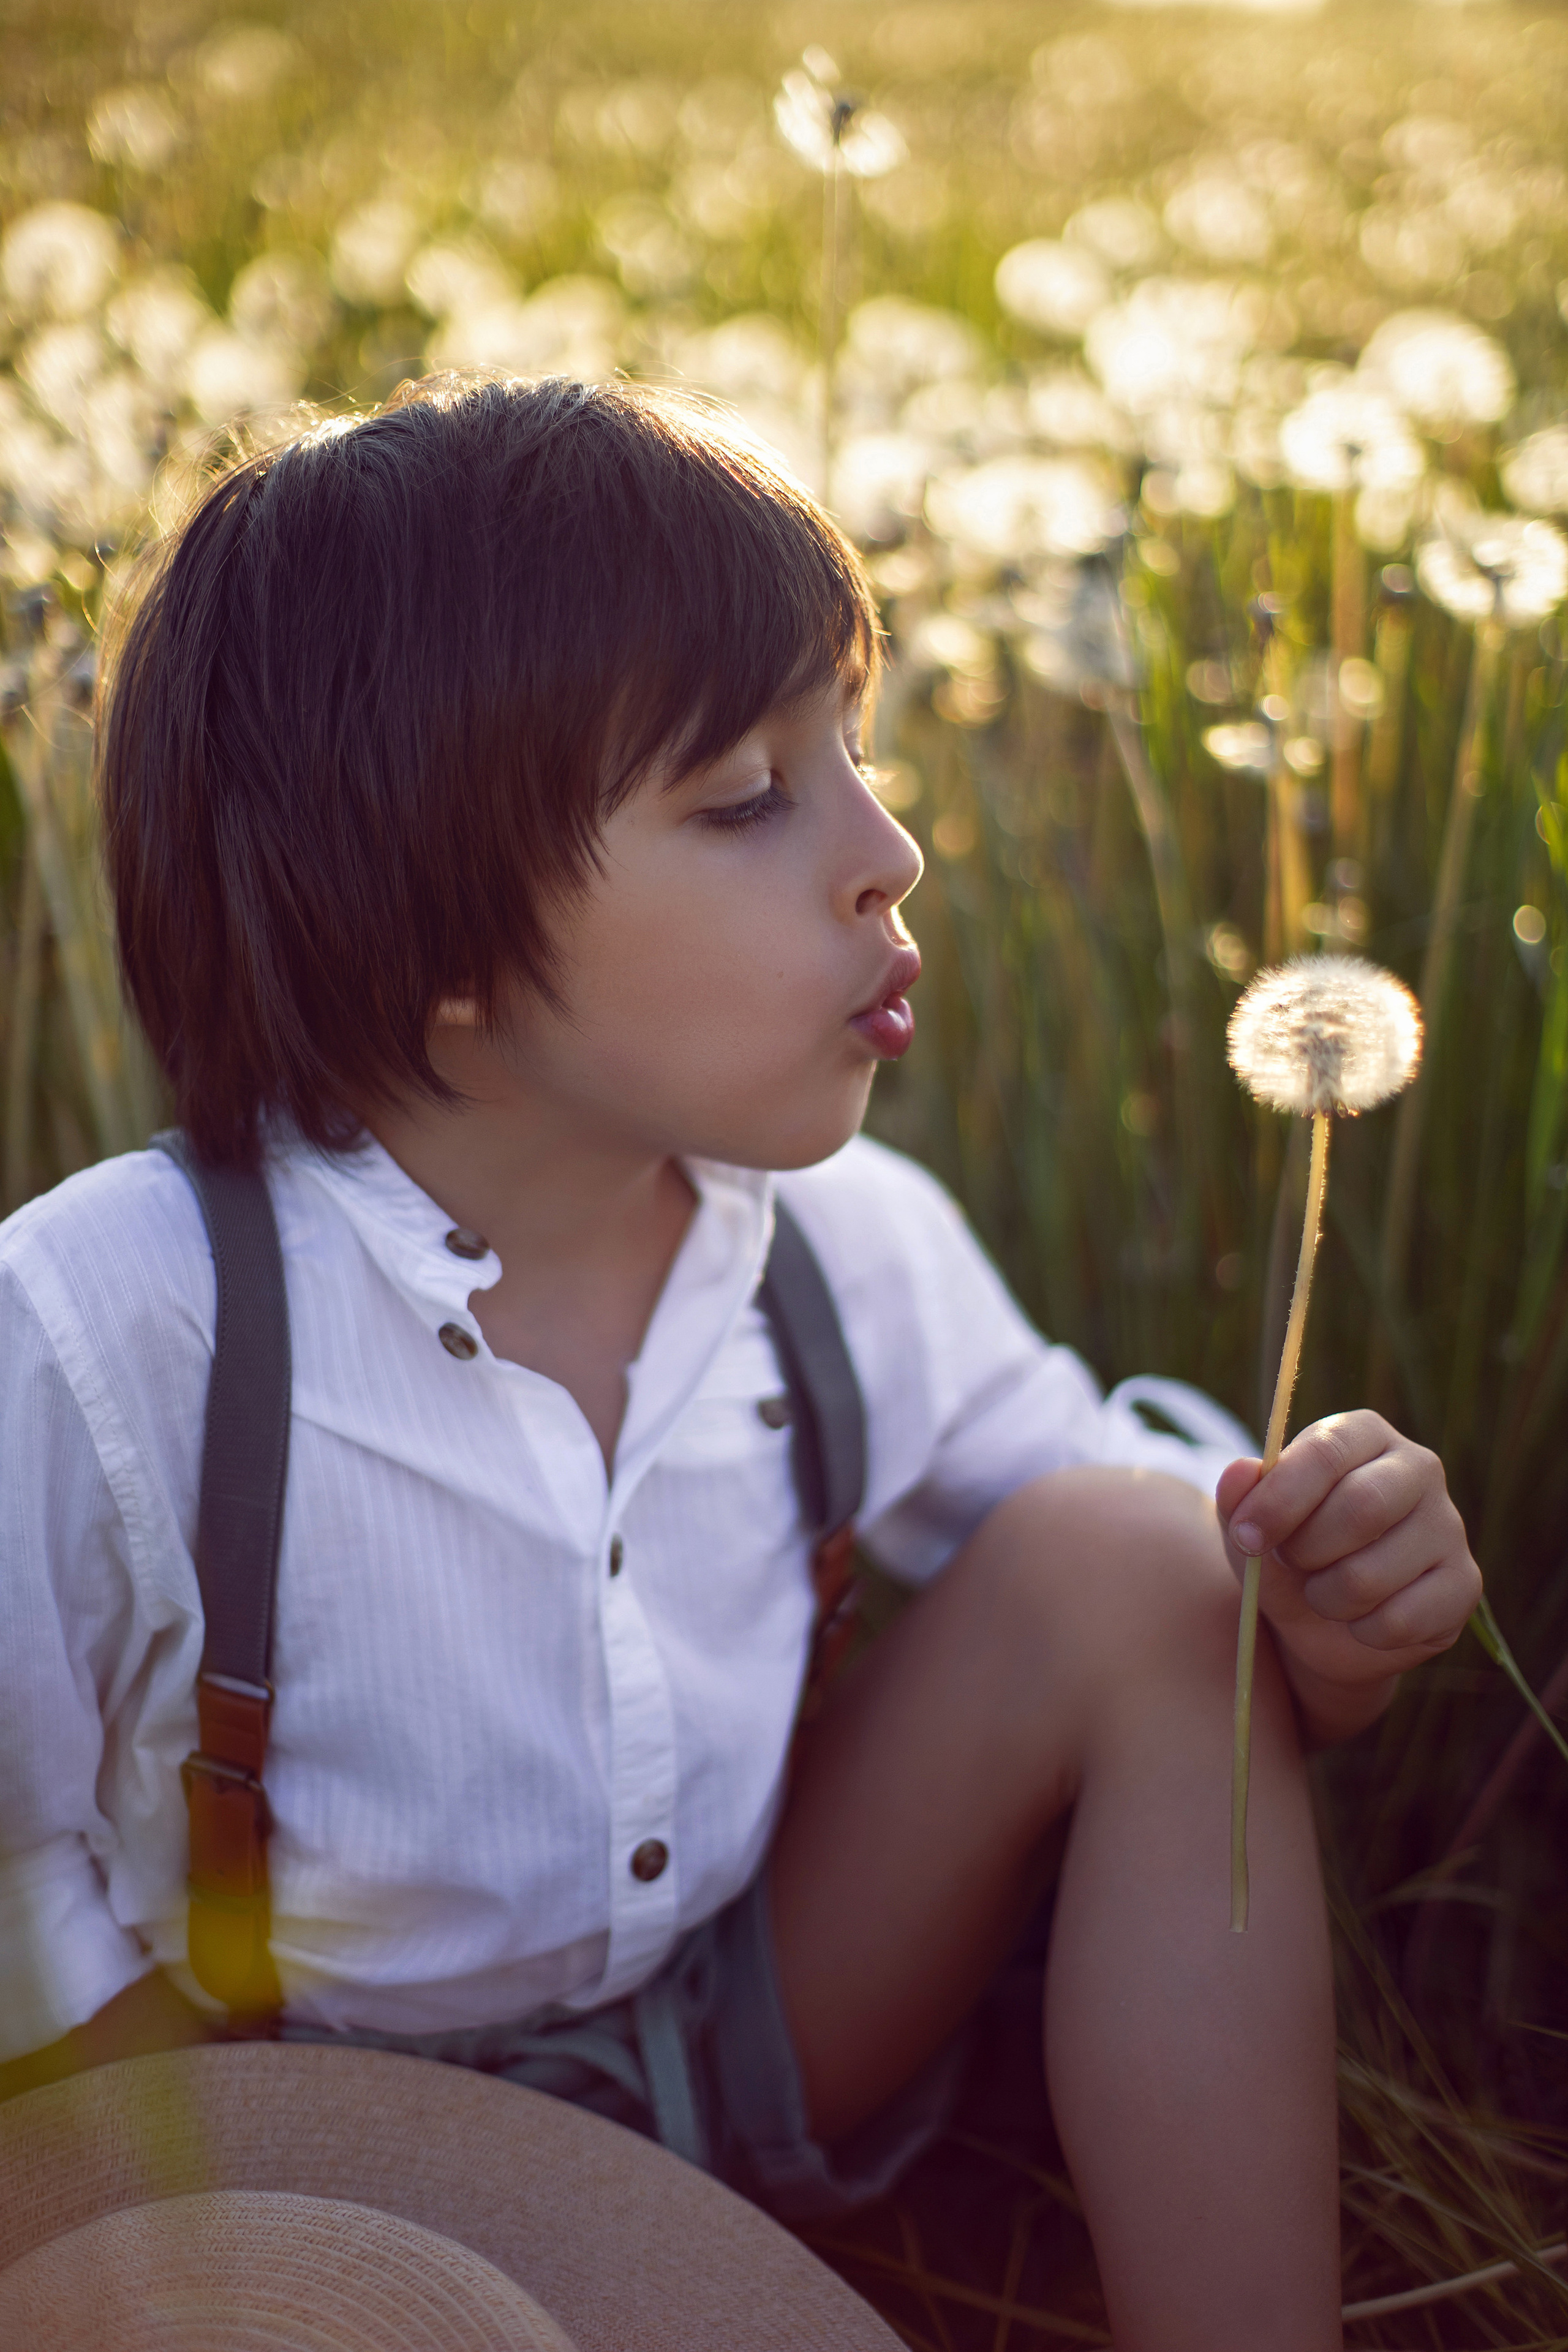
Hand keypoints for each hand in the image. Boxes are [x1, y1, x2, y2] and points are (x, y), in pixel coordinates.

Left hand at [1216, 1412, 1481, 1735]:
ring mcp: (1449, 1526)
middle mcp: (1418, 1468)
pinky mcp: (1465, 1584)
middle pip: (1361, 1508)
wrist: (1323, 1626)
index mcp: (1363, 1434)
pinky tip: (1360, 1620)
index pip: (1327, 1451)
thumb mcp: (1250, 1529)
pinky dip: (1362, 1630)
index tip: (1245, 1536)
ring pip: (1372, 1574)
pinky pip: (1400, 1619)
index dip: (1279, 1498)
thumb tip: (1239, 1471)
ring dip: (1327, 1598)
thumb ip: (1238, 1500)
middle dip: (1305, 1551)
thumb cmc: (1286, 1557)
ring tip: (1322, 1593)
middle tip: (1291, 1564)